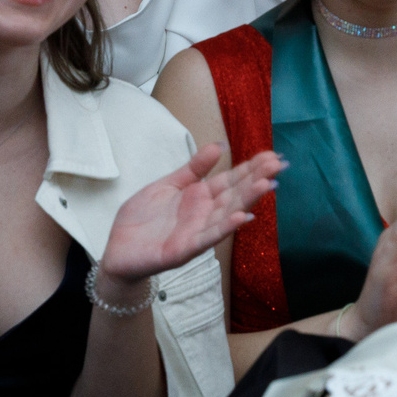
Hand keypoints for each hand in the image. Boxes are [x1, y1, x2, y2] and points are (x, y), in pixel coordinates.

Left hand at [98, 143, 282, 289]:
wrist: (118, 250)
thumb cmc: (142, 219)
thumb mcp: (168, 184)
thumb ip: (193, 168)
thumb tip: (219, 145)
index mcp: (201, 196)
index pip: (232, 179)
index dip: (252, 167)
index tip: (273, 155)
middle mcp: (204, 213)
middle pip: (236, 194)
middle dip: (257, 179)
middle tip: (279, 164)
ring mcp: (197, 232)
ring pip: (227, 214)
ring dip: (248, 200)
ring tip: (267, 184)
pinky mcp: (183, 250)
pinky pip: (207, 237)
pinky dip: (225, 228)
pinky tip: (241, 217)